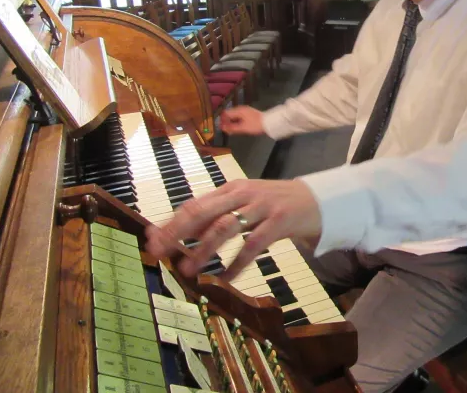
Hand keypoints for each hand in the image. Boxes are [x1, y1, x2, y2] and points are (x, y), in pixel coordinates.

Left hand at [144, 179, 321, 280]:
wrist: (315, 200)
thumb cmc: (274, 204)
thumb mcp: (244, 204)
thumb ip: (216, 215)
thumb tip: (182, 233)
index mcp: (230, 189)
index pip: (194, 204)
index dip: (171, 222)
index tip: (151, 239)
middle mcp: (243, 194)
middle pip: (203, 212)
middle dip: (177, 233)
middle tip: (159, 252)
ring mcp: (261, 207)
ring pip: (226, 227)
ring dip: (203, 250)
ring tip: (187, 269)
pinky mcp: (279, 222)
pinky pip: (254, 244)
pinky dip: (237, 263)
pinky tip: (225, 278)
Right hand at [220, 105, 264, 135]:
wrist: (269, 122)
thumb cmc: (255, 125)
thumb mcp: (243, 128)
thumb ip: (231, 128)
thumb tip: (222, 128)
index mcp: (238, 110)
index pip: (225, 113)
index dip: (222, 120)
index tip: (222, 128)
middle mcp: (241, 108)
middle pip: (229, 114)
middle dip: (227, 122)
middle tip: (227, 130)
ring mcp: (245, 110)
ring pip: (234, 115)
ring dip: (232, 122)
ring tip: (232, 130)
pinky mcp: (249, 113)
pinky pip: (239, 116)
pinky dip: (237, 121)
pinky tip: (238, 127)